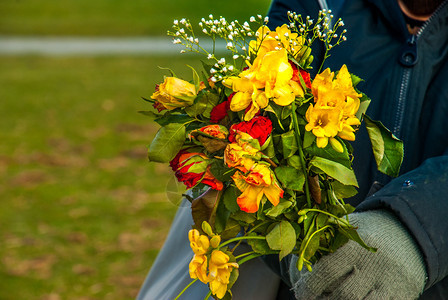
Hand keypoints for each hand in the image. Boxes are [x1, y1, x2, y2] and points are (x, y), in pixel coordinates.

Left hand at [289, 210, 426, 298]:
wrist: (406, 232)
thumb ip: (324, 244)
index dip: (311, 287)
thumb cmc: (364, 232)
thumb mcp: (346, 230)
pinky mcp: (402, 293)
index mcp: (355, 245)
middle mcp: (374, 264)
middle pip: (345, 295)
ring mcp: (390, 281)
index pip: (327, 270)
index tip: (301, 294)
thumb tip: (294, 258)